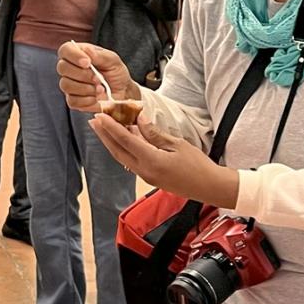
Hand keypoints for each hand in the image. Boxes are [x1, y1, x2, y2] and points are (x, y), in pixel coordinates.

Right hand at [58, 41, 134, 111]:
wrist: (123, 92)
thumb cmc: (116, 73)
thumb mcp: (113, 61)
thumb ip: (100, 55)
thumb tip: (87, 50)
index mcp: (78, 54)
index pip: (65, 50)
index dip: (73, 56)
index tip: (87, 62)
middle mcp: (70, 68)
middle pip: (62, 68)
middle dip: (82, 74)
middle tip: (98, 78)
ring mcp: (70, 85)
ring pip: (66, 85)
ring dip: (86, 88)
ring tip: (100, 88)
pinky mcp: (73, 100)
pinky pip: (72, 101)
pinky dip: (87, 100)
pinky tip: (96, 98)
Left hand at [91, 113, 239, 208]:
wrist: (208, 187)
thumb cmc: (197, 165)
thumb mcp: (177, 144)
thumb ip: (155, 133)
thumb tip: (141, 120)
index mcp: (151, 161)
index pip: (125, 140)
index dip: (111, 127)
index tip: (100, 115)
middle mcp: (144, 171)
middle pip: (117, 151)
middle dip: (104, 135)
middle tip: (94, 120)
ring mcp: (145, 176)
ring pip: (123, 157)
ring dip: (112, 142)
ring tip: (104, 128)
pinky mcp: (149, 177)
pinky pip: (131, 161)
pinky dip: (124, 148)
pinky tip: (124, 139)